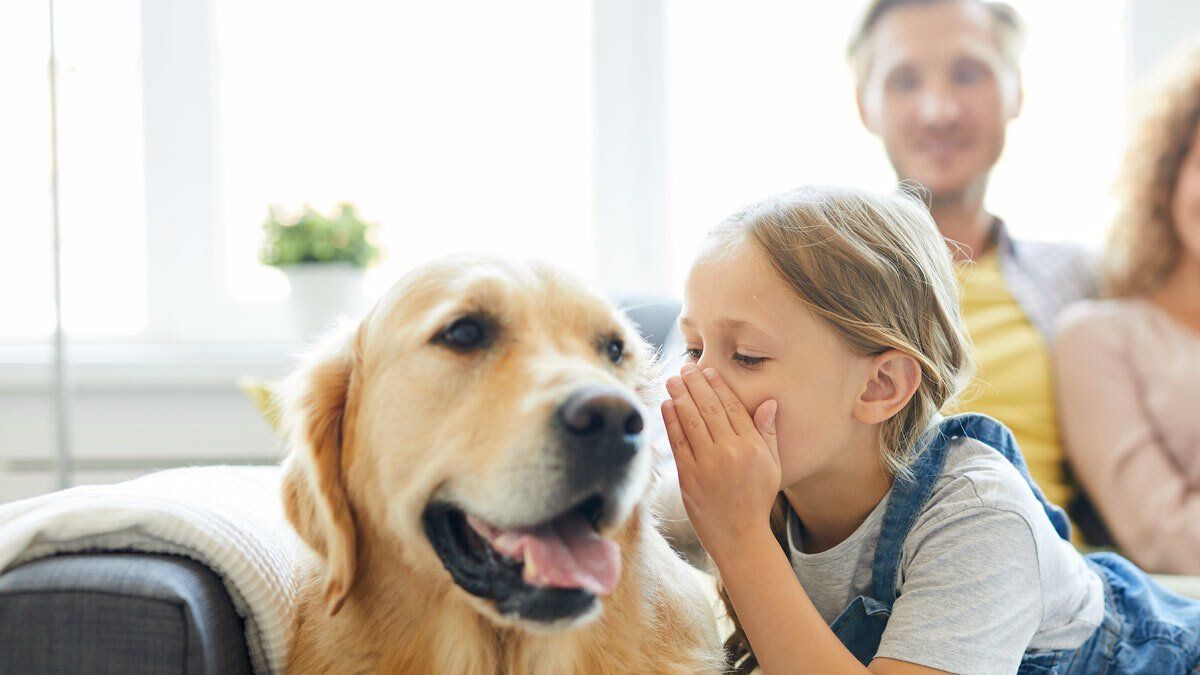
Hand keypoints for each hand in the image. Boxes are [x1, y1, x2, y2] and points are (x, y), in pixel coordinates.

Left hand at [661, 364, 780, 561]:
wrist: (740, 537)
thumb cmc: (757, 499)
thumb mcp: (772, 466)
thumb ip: (768, 433)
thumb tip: (768, 402)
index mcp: (752, 447)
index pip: (732, 407)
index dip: (718, 386)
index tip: (707, 371)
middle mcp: (730, 452)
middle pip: (709, 409)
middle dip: (695, 384)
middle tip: (684, 367)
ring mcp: (708, 465)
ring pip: (691, 422)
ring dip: (680, 397)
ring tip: (672, 380)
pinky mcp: (689, 478)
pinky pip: (678, 443)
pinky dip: (671, 422)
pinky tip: (666, 406)